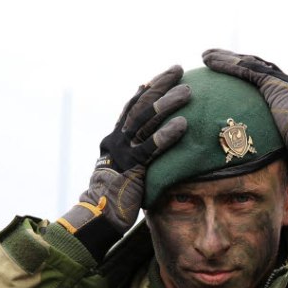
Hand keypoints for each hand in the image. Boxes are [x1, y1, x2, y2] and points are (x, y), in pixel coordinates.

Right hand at [57, 65, 189, 256]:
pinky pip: (151, 148)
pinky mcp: (131, 168)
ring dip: (167, 104)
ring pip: (145, 122)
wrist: (100, 217)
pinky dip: (167, 135)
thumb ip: (137, 156)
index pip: (131, 108)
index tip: (161, 76)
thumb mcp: (126, 171)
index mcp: (114, 140)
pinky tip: (183, 125)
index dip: (146, 90)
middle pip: (139, 106)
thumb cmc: (116, 198)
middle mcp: (116, 141)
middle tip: (178, 70)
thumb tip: (157, 149)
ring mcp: (122, 153)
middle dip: (159, 86)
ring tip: (187, 91)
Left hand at [202, 49, 287, 172]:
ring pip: (248, 64)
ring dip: (226, 59)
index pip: (270, 84)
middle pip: (258, 68)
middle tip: (217, 61)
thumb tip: (286, 168)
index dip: (253, 79)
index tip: (238, 79)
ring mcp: (281, 82)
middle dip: (237, 63)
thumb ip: (287, 148)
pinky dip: (225, 64)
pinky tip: (207, 60)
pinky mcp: (272, 83)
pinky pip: (244, 69)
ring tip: (206, 57)